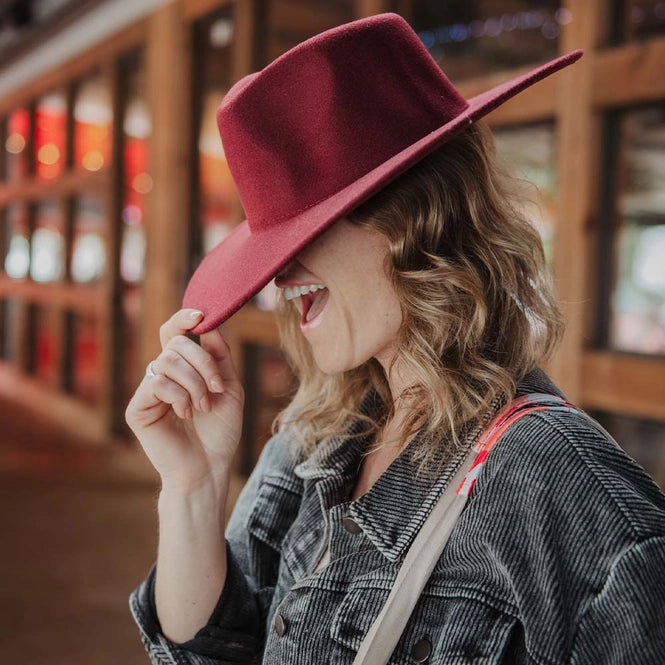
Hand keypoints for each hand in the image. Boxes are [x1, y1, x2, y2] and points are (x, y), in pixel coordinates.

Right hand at [125, 309, 244, 492]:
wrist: (209, 466)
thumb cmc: (220, 430)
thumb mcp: (229, 387)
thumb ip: (219, 355)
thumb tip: (211, 321)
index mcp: (184, 367)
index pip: (175, 332)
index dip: (184, 318)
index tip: (201, 315)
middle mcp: (163, 374)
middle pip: (175, 342)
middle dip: (202, 362)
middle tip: (217, 388)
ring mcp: (148, 390)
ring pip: (168, 361)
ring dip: (195, 383)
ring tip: (203, 406)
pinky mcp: (137, 407)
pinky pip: (157, 382)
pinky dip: (179, 396)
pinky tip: (185, 414)